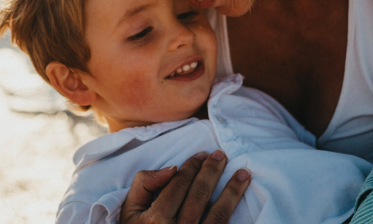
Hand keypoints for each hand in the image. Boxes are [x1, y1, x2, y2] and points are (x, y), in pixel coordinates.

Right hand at [120, 150, 250, 223]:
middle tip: (220, 155)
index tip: (201, 155)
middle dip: (212, 171)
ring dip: (232, 191)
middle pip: (200, 194)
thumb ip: (144, 184)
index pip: (179, 184)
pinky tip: (241, 200)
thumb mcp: (130, 210)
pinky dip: (233, 212)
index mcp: (156, 219)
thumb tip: (172, 169)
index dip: (192, 166)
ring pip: (218, 213)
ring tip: (243, 174)